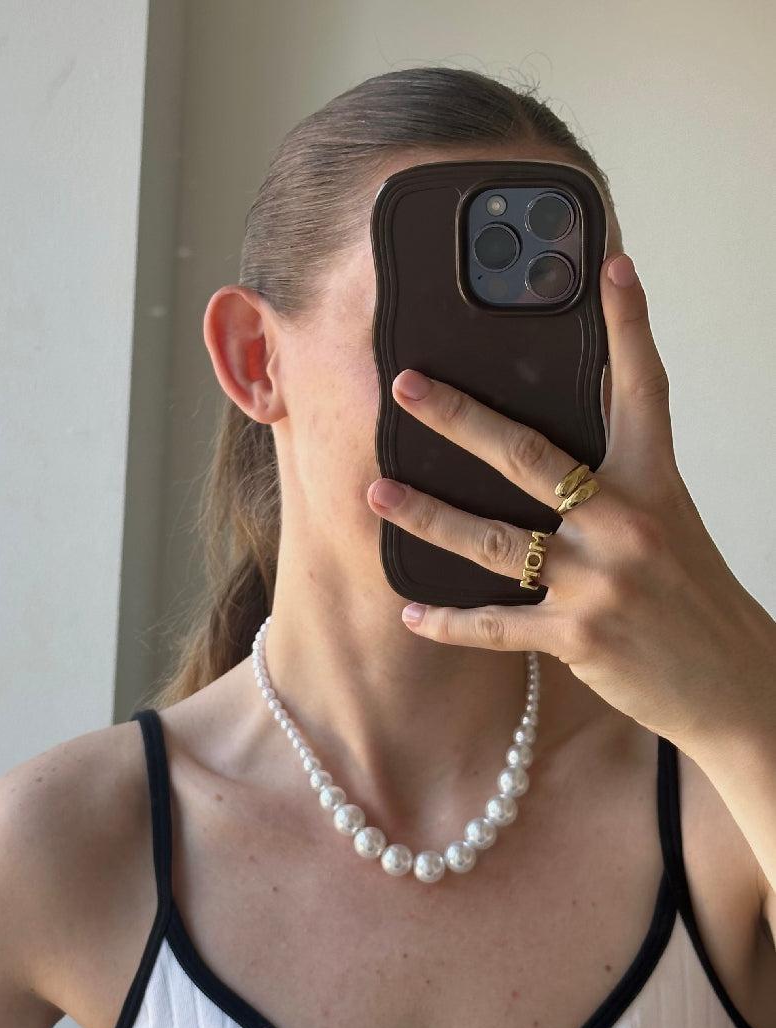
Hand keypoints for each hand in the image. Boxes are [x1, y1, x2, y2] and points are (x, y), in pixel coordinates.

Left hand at [366, 252, 769, 754]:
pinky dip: (450, 622)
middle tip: (406, 387)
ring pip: (496, 541)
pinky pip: (497, 625)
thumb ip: (616, 485)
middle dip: (461, 419)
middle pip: (530, 456)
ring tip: (378, 494)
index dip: (629, 325)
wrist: (729, 679)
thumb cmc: (690, 597)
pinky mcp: (579, 636)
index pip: (644, 390)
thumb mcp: (668, 523)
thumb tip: (551, 457)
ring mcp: (600, 581)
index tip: (610, 266)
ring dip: (429, 517)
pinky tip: (412, 613)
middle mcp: (626, 524)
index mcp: (654, 484)